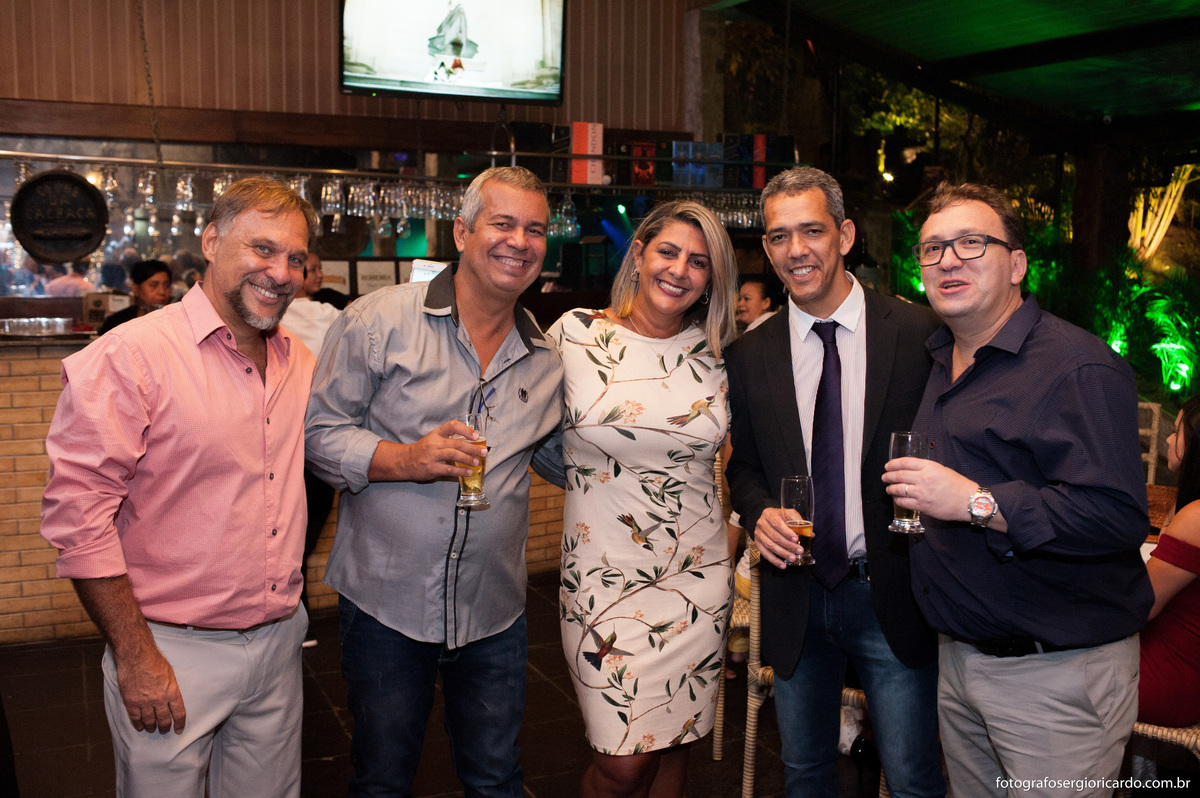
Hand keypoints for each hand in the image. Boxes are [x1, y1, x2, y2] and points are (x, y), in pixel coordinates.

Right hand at [115, 644, 185, 733]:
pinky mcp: (131, 702)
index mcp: (172, 692)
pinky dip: (138, 724)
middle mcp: (159, 700)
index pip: (179, 713)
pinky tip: (140, 727)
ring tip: (152, 729)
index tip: (179, 729)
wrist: (136, 656)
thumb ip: (170, 687)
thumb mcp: (170, 674)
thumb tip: (170, 697)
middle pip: (164, 720)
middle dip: (165, 727)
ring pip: (149, 721)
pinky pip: (135, 718)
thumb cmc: (154, 661)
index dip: (180, 723)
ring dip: (151, 727)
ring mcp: (144, 702)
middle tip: (164, 730)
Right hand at [369, 420, 486, 482]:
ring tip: (477, 462)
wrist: (405, 461)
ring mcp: (433, 456)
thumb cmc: (423, 449)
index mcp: (436, 433)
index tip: (476, 436)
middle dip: (472, 447)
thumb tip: (471, 443)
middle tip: (484, 451)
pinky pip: (449, 469)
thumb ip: (448, 439)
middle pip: (456, 443)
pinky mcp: (432, 468)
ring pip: (454, 455)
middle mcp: (435, 443)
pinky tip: (468, 472)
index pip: (452, 426)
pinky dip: (460, 471)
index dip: (465, 430)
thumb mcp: (434, 439)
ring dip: (468, 459)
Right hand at [754, 507, 805, 569]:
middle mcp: (761, 524)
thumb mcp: (789, 514)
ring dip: (782, 554)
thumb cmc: (780, 517)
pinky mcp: (757, 543)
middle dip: (788, 545)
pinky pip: (765, 554)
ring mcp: (758, 534)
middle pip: (774, 536)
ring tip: (793, 558)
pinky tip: (783, 565)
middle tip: (799, 551)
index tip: (796, 539)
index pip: (777, 524)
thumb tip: (811, 535)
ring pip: (770, 546)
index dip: (787, 532)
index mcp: (769, 514)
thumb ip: (799, 522)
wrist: (767, 519)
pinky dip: (774, 561)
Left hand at [882, 456, 975, 523]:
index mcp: (929, 466)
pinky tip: (897, 499)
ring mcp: (922, 493)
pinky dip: (898, 500)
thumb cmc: (958, 485)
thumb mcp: (942, 469)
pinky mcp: (922, 506)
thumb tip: (910, 470)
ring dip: (890, 489)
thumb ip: (926, 469)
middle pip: (898, 475)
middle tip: (884, 477)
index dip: (893, 464)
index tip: (888, 466)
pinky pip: (904, 502)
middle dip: (888, 476)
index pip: (905, 462)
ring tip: (889, 489)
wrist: (969, 501)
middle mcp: (924, 478)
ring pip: (898, 489)